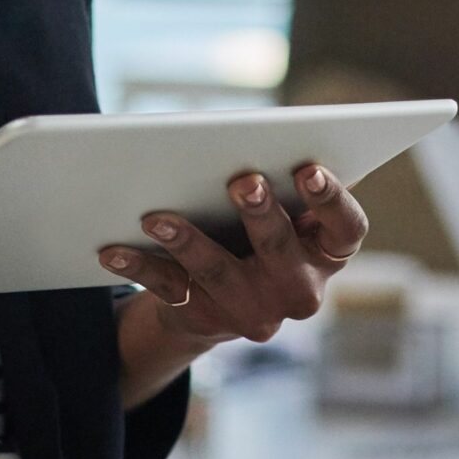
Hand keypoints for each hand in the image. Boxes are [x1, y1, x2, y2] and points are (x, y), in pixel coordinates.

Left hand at [99, 162, 371, 347]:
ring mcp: (254, 312)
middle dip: (262, 216)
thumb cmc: (259, 228)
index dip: (332, 200)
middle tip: (243, 181)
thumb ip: (281, 180)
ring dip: (189, 243)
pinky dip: (138, 266)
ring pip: (221, 274)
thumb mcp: (282, 208)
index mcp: (328, 251)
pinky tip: (112, 249)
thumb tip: (248, 139)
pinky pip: (169, 290)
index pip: (346, 228)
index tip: (309, 168)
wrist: (218, 298)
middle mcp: (300, 290)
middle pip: (283, 251)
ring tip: (157, 217)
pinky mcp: (206, 319)